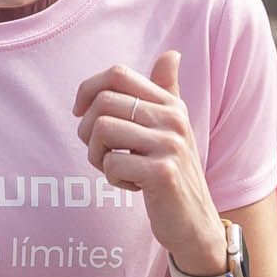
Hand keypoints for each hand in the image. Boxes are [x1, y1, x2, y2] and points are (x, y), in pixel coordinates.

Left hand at [75, 51, 226, 271]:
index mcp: (170, 104)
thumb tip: (171, 54)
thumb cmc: (174, 175)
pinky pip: (113, 164)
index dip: (88, 89)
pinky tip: (131, 186)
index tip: (80, 113)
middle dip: (87, 129)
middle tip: (99, 152)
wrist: (195, 222)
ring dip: (97, 156)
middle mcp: (173, 119)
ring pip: (102, 130)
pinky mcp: (163, 173)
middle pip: (103, 102)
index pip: (118, 74)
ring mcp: (170, 145)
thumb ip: (167, 92)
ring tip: (114, 168)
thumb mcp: (172, 130)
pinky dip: (113, 179)